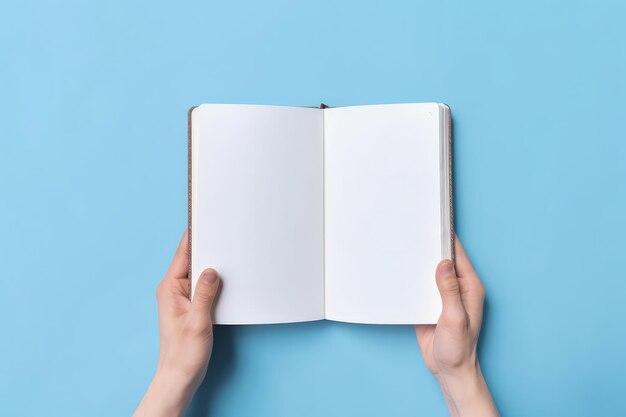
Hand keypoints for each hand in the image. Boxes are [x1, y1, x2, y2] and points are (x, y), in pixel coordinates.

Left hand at [134, 230, 219, 416]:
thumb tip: (212, 269)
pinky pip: (203, 284)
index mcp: (170, 288)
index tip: (203, 217)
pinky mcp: (191, 305)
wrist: (180, 375)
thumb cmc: (184, 353)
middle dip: (207, 246)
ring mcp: (182, 297)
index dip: (194, 235)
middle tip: (224, 231)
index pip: (182, 253)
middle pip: (192, 259)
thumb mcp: (198, 321)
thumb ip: (205, 294)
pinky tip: (225, 276)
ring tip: (228, 251)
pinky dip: (214, 279)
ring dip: (212, 263)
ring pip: (199, 271)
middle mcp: (174, 289)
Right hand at [415, 238, 497, 416]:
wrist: (448, 370)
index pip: (458, 255)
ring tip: (401, 245)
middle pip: (443, 259)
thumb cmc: (459, 348)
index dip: (446, 238)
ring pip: (429, 270)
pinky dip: (411, 277)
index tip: (433, 222)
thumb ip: (449, 291)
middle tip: (411, 230)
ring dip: (418, 260)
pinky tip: (399, 270)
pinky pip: (420, 285)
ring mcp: (443, 295)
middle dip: (429, 245)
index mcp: (469, 287)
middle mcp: (457, 287)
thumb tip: (443, 263)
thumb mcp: (454, 319)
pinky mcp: (429, 303)